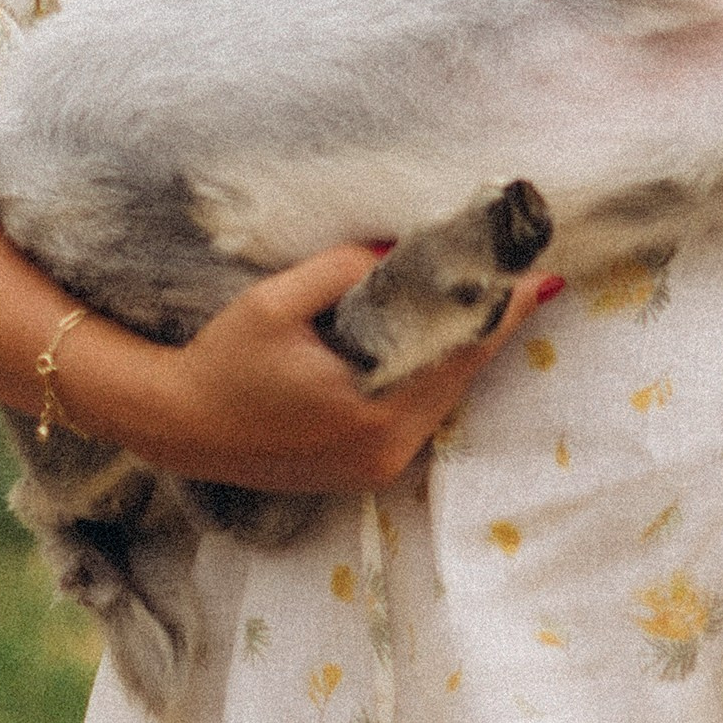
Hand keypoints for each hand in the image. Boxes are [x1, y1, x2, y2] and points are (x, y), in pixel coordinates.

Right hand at [130, 243, 549, 493]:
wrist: (177, 425)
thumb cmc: (222, 359)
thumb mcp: (274, 302)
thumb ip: (340, 272)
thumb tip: (395, 251)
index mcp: (370, 410)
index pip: (458, 352)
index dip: (503, 313)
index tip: (545, 279)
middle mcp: (384, 448)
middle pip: (459, 378)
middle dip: (490, 326)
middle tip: (522, 277)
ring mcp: (377, 466)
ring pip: (442, 398)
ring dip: (462, 352)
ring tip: (490, 301)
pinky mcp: (365, 471)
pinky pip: (417, 416)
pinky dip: (431, 377)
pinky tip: (437, 342)